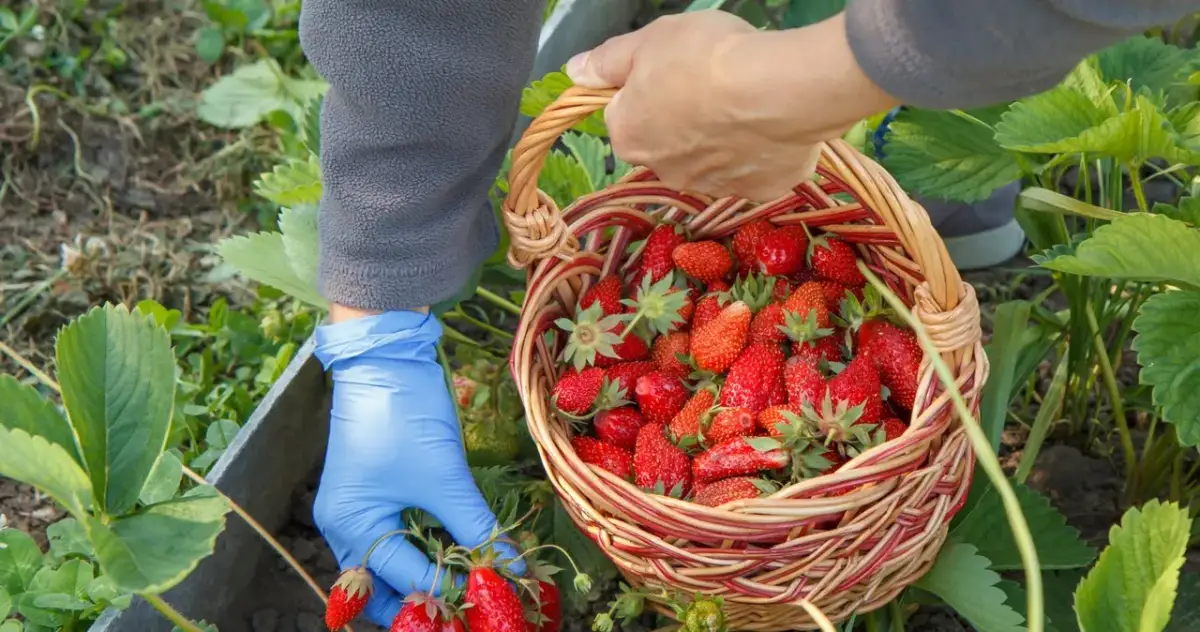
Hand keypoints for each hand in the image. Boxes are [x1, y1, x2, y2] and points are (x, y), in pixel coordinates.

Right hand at [312, 309, 523, 625]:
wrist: (386, 356)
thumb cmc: (403, 413)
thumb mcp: (444, 476)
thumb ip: (476, 527)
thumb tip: (511, 567)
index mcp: (351, 525)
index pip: (403, 577)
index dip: (449, 591)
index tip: (492, 601)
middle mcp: (343, 526)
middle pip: (378, 587)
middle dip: (420, 604)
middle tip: (466, 615)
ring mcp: (355, 510)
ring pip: (384, 568)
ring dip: (419, 584)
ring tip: (463, 596)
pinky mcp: (372, 495)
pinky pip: (391, 540)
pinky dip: (418, 555)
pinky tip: (450, 563)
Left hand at [566, 11, 898, 200]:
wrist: (779, 88)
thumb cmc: (706, 57)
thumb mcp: (649, 40)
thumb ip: (608, 60)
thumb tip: (575, 71)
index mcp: (629, 136)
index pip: (626, 115)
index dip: (648, 89)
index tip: (673, 70)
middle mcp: (663, 172)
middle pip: (666, 143)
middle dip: (683, 120)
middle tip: (713, 85)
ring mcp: (713, 186)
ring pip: (710, 160)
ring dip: (721, 139)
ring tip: (747, 102)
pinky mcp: (758, 190)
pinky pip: (753, 169)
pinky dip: (760, 151)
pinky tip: (773, 124)